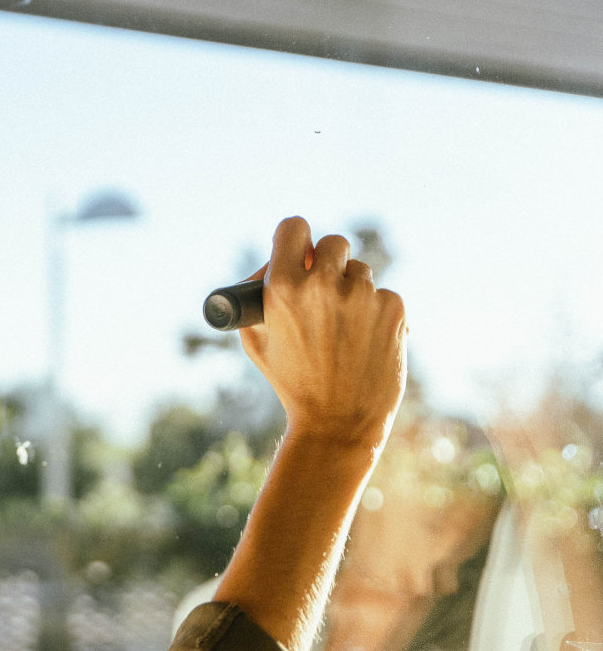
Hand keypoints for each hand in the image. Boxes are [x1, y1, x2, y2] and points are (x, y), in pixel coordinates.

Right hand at [240, 217, 407, 451]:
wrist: (337, 423)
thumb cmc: (291, 382)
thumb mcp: (256, 340)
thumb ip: (261, 298)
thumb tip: (273, 266)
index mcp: (283, 288)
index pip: (293, 227)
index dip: (294, 239)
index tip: (298, 253)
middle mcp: (324, 284)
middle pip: (332, 242)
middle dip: (328, 261)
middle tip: (324, 287)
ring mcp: (362, 295)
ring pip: (360, 270)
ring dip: (352, 289)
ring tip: (343, 328)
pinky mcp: (394, 309)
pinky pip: (383, 295)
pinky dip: (375, 313)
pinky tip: (365, 340)